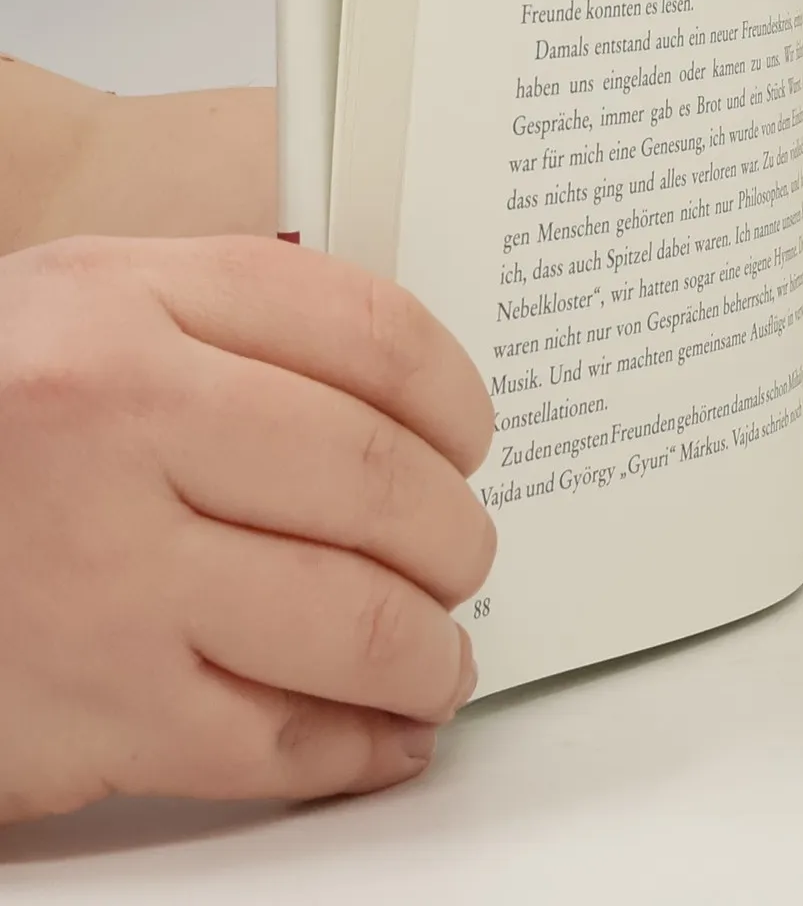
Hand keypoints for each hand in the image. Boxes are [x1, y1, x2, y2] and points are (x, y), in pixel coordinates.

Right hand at [0, 234, 495, 823]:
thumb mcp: (77, 312)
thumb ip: (230, 328)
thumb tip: (404, 400)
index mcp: (127, 305)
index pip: (370, 334)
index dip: (455, 396)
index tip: (473, 437)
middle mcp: (116, 423)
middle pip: (381, 481)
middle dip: (457, 537)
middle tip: (465, 555)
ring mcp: (100, 573)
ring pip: (353, 620)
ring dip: (430, 652)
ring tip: (438, 655)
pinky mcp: (81, 710)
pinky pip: (271, 742)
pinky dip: (355, 749)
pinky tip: (380, 736)